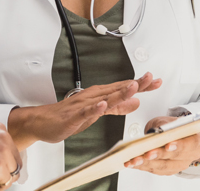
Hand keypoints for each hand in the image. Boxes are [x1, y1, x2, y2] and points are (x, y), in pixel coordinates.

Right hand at [8, 73, 161, 149]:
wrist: (43, 121)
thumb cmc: (69, 116)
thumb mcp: (98, 112)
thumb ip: (117, 107)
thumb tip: (136, 102)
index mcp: (100, 95)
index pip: (124, 88)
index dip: (141, 85)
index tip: (156, 81)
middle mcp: (93, 96)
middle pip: (117, 89)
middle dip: (134, 84)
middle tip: (149, 78)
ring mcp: (83, 105)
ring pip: (104, 98)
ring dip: (118, 92)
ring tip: (132, 87)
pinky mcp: (73, 116)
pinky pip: (85, 111)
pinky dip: (95, 107)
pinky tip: (103, 104)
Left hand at [123, 115, 199, 175]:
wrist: (176, 135)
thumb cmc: (174, 127)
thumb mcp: (171, 120)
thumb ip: (165, 125)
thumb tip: (157, 130)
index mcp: (195, 140)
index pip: (188, 145)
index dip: (178, 146)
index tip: (168, 146)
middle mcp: (189, 155)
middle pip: (174, 158)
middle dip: (158, 156)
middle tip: (146, 154)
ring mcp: (179, 164)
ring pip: (163, 167)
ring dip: (147, 164)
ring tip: (134, 160)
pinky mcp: (169, 170)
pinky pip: (156, 170)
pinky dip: (143, 166)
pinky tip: (133, 163)